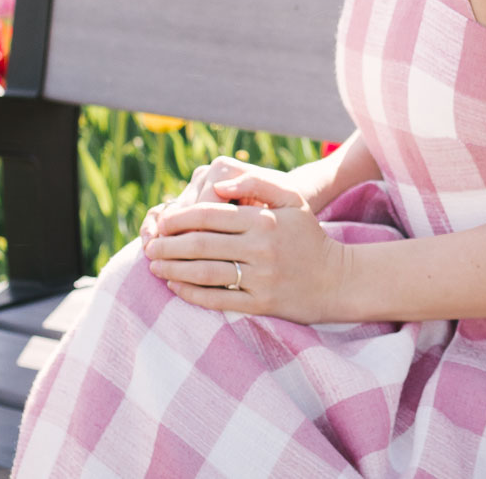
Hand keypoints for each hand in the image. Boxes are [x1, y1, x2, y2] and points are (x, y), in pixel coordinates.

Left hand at [142, 170, 348, 324]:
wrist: (336, 279)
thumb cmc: (307, 236)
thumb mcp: (292, 200)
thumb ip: (257, 183)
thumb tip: (217, 184)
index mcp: (264, 219)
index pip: (209, 215)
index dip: (179, 218)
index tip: (162, 221)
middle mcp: (261, 247)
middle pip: (200, 244)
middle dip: (167, 245)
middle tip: (150, 245)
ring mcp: (260, 277)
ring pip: (203, 272)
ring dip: (172, 269)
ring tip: (154, 266)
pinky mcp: (259, 303)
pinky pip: (216, 298)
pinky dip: (189, 293)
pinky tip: (174, 286)